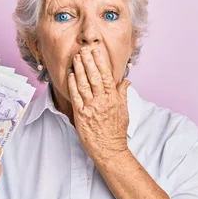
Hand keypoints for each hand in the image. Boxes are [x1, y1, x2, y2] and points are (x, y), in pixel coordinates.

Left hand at [68, 47, 131, 161]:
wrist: (109, 149)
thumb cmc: (116, 131)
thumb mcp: (124, 111)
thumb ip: (123, 94)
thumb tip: (126, 81)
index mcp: (113, 98)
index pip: (106, 76)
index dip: (100, 62)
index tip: (96, 51)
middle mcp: (102, 101)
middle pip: (94, 77)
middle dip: (88, 61)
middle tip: (83, 49)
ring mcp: (91, 107)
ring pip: (84, 84)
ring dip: (79, 69)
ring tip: (75, 58)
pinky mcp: (81, 115)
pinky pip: (76, 97)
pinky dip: (73, 85)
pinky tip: (70, 75)